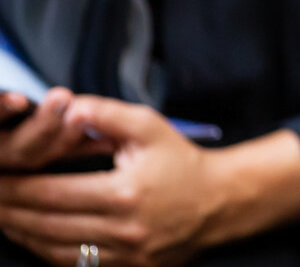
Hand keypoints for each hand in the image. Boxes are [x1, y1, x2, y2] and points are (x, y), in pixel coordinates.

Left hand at [0, 97, 219, 266]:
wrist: (219, 201)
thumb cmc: (181, 161)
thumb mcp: (150, 127)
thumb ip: (107, 114)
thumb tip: (68, 107)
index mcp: (124, 192)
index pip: (53, 193)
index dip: (17, 186)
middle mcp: (121, 228)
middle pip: (46, 224)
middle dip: (9, 210)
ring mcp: (124, 254)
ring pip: (53, 249)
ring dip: (21, 233)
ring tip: (2, 216)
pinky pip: (74, 265)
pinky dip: (44, 251)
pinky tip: (31, 236)